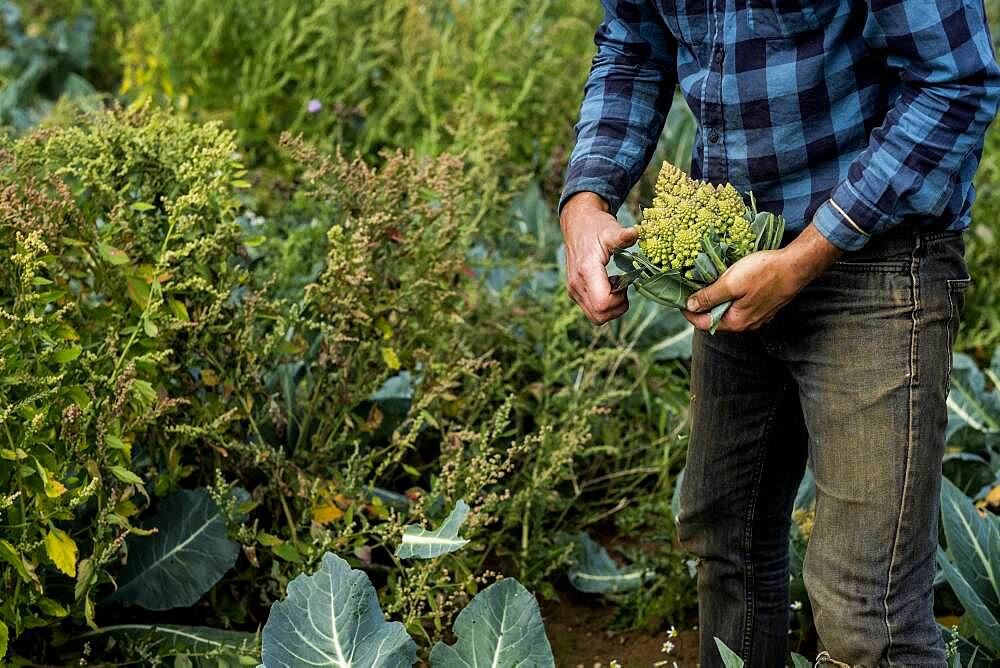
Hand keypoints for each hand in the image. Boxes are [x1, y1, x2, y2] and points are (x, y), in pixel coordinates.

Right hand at [561, 192, 637, 323]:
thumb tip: (635, 233)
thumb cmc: (596, 226)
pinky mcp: (574, 293)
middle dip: (618, 306)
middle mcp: (577, 285)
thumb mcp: (610, 229)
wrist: (577, 224)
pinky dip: (604, 305)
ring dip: (611, 307)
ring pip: (596, 317)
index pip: (603, 304)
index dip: (619, 300)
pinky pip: (592, 311)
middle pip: (600, 315)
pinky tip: (608, 286)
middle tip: (623, 286)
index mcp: (586, 271)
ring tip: (616, 285)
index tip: (625, 283)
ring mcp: (574, 290)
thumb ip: (622, 236)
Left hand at [683, 223, 842, 331]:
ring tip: (707, 285)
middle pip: (714, 319)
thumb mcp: (731, 283)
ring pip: (728, 312)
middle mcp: (746, 324)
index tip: (679, 298)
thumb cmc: (764, 273)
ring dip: (716, 301)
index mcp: (736, 322)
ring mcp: (757, 317)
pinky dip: (730, 298)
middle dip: (701, 306)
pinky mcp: (764, 307)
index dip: (687, 311)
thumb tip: (690, 305)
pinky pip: (740, 306)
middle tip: (691, 289)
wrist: (797, 265)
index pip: (702, 323)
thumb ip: (709, 296)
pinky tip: (728, 284)